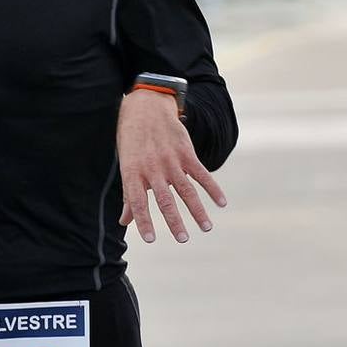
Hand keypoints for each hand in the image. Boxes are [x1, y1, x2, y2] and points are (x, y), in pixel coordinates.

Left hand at [117, 89, 226, 243]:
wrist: (147, 106)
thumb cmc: (132, 139)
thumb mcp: (125, 163)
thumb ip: (128, 194)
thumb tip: (124, 221)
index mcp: (133, 172)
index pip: (137, 202)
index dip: (143, 221)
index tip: (150, 240)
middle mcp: (152, 168)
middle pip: (165, 199)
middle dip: (174, 221)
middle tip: (183, 239)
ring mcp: (171, 160)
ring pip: (186, 190)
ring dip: (197, 210)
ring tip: (206, 228)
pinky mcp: (186, 152)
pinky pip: (201, 173)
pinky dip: (213, 188)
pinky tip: (222, 202)